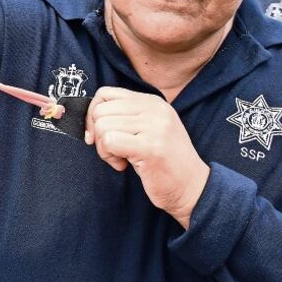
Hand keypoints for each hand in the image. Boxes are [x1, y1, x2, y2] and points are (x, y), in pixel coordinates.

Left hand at [85, 86, 209, 228]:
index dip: (94, 114)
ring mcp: (155, 126)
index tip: (99, 135)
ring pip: (102, 126)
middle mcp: (154, 109)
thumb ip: (124, 117)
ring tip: (121, 159)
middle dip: (97, 134)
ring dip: (103, 148)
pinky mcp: (150, 146)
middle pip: (100, 110)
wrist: (192, 187)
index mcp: (152, 101)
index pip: (106, 93)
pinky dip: (108, 156)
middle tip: (114, 151)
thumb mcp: (146, 129)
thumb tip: (89, 116)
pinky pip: (109, 141)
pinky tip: (123, 165)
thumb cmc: (162, 162)